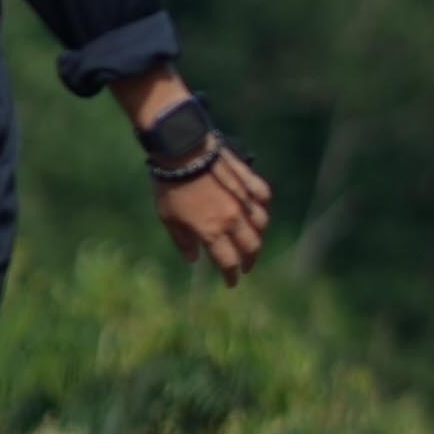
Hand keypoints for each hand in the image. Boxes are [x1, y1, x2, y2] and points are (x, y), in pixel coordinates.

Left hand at [153, 144, 272, 285]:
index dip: (231, 276)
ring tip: (253, 241)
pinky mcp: (249, 180)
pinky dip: (264, 207)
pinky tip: (259, 210)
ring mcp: (244, 200)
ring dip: (259, 236)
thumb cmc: (170, 186)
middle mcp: (233, 220)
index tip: (231, 282)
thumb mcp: (169, 219)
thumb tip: (194, 260)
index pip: (229, 263)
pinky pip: (264, 197)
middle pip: (251, 247)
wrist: (181, 151)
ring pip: (262, 225)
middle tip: (245, 266)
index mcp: (212, 232)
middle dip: (249, 261)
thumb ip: (183, 242)